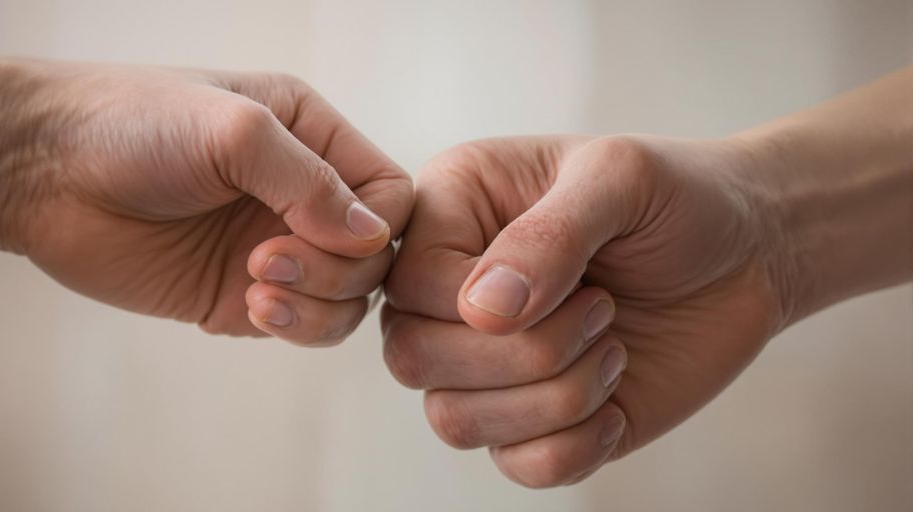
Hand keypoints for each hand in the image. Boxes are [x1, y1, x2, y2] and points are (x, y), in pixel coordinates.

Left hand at [0, 59, 412, 344]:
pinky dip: (292, 326)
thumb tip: (375, 238)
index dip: (374, 227)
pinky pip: (301, 325)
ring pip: (347, 298)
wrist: (39, 171)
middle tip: (267, 260)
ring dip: (318, 304)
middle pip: (374, 255)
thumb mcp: (234, 130)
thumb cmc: (131, 123)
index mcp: (309, 137)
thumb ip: (311, 182)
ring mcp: (273, 247)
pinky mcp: (240, 295)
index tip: (316, 232)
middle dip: (336, 269)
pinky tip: (247, 306)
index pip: (390, 195)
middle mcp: (299, 193)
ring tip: (256, 288)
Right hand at [383, 135, 782, 486]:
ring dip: (553, 398)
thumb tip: (482, 311)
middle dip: (524, 352)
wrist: (750, 253)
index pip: (406, 284)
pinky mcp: (533, 419)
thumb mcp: (620, 179)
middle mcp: (454, 291)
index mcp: (454, 215)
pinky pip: (516, 465)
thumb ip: (549, 234)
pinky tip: (618, 401)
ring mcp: (489, 362)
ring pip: (453, 419)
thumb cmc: (678, 198)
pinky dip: (574, 446)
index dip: (474, 301)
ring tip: (614, 348)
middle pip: (412, 357)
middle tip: (603, 310)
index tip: (580, 280)